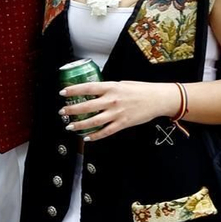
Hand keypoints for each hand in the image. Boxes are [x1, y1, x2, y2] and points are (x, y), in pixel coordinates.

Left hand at [60, 80, 177, 141]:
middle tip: (62, 112)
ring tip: (69, 126)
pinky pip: (106, 132)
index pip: (87, 88)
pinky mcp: (123, 123)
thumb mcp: (122, 84)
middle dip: (72, 110)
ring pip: (93, 121)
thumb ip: (107, 88)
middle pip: (87, 106)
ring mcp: (117, 113)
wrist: (158, 99)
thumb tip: (93, 91)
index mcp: (111, 87)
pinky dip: (95, 136)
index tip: (62, 92)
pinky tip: (87, 137)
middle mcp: (112, 100)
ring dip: (79, 125)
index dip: (73, 90)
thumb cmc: (141, 90)